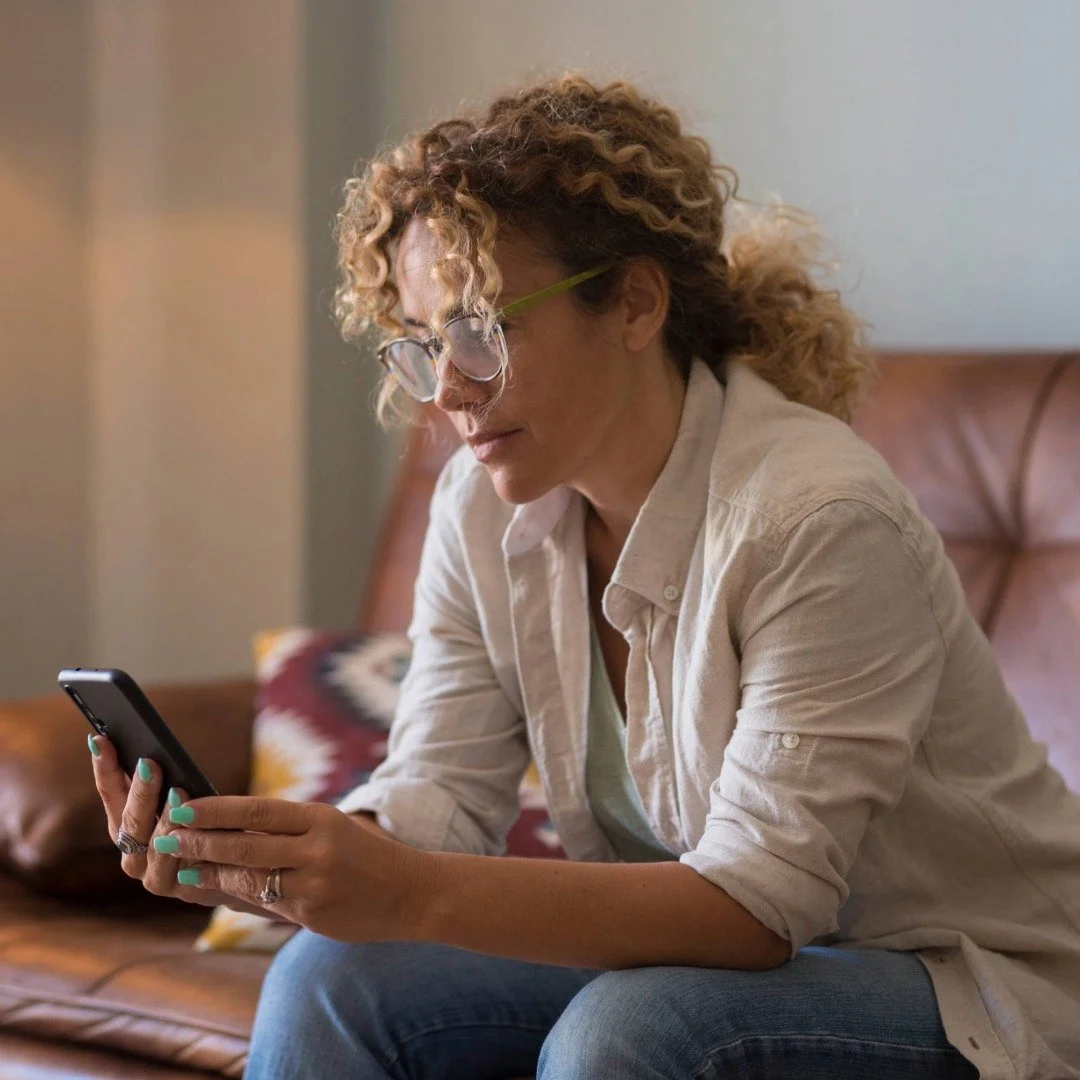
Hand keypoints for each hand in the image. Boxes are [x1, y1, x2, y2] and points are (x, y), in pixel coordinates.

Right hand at [88, 734, 287, 920]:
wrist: (240, 870)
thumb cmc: (211, 824)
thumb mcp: (190, 799)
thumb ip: (170, 782)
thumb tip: (158, 748)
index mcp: (128, 824)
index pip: (111, 793)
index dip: (104, 768)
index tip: (100, 739)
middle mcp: (133, 852)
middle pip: (128, 821)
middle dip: (139, 791)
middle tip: (149, 763)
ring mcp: (153, 874)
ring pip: (150, 846)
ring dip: (163, 818)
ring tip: (178, 792)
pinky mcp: (181, 890)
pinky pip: (177, 869)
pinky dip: (184, 847)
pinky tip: (195, 828)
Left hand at [149, 794, 430, 942]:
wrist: (412, 892)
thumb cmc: (365, 855)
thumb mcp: (332, 829)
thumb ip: (286, 832)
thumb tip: (227, 829)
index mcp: (321, 818)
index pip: (258, 809)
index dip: (216, 809)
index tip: (182, 807)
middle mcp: (317, 849)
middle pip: (245, 844)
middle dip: (200, 843)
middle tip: (165, 839)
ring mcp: (314, 885)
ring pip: (248, 878)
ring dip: (209, 874)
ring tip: (180, 867)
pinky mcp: (312, 916)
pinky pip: (265, 905)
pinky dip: (236, 896)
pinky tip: (214, 890)